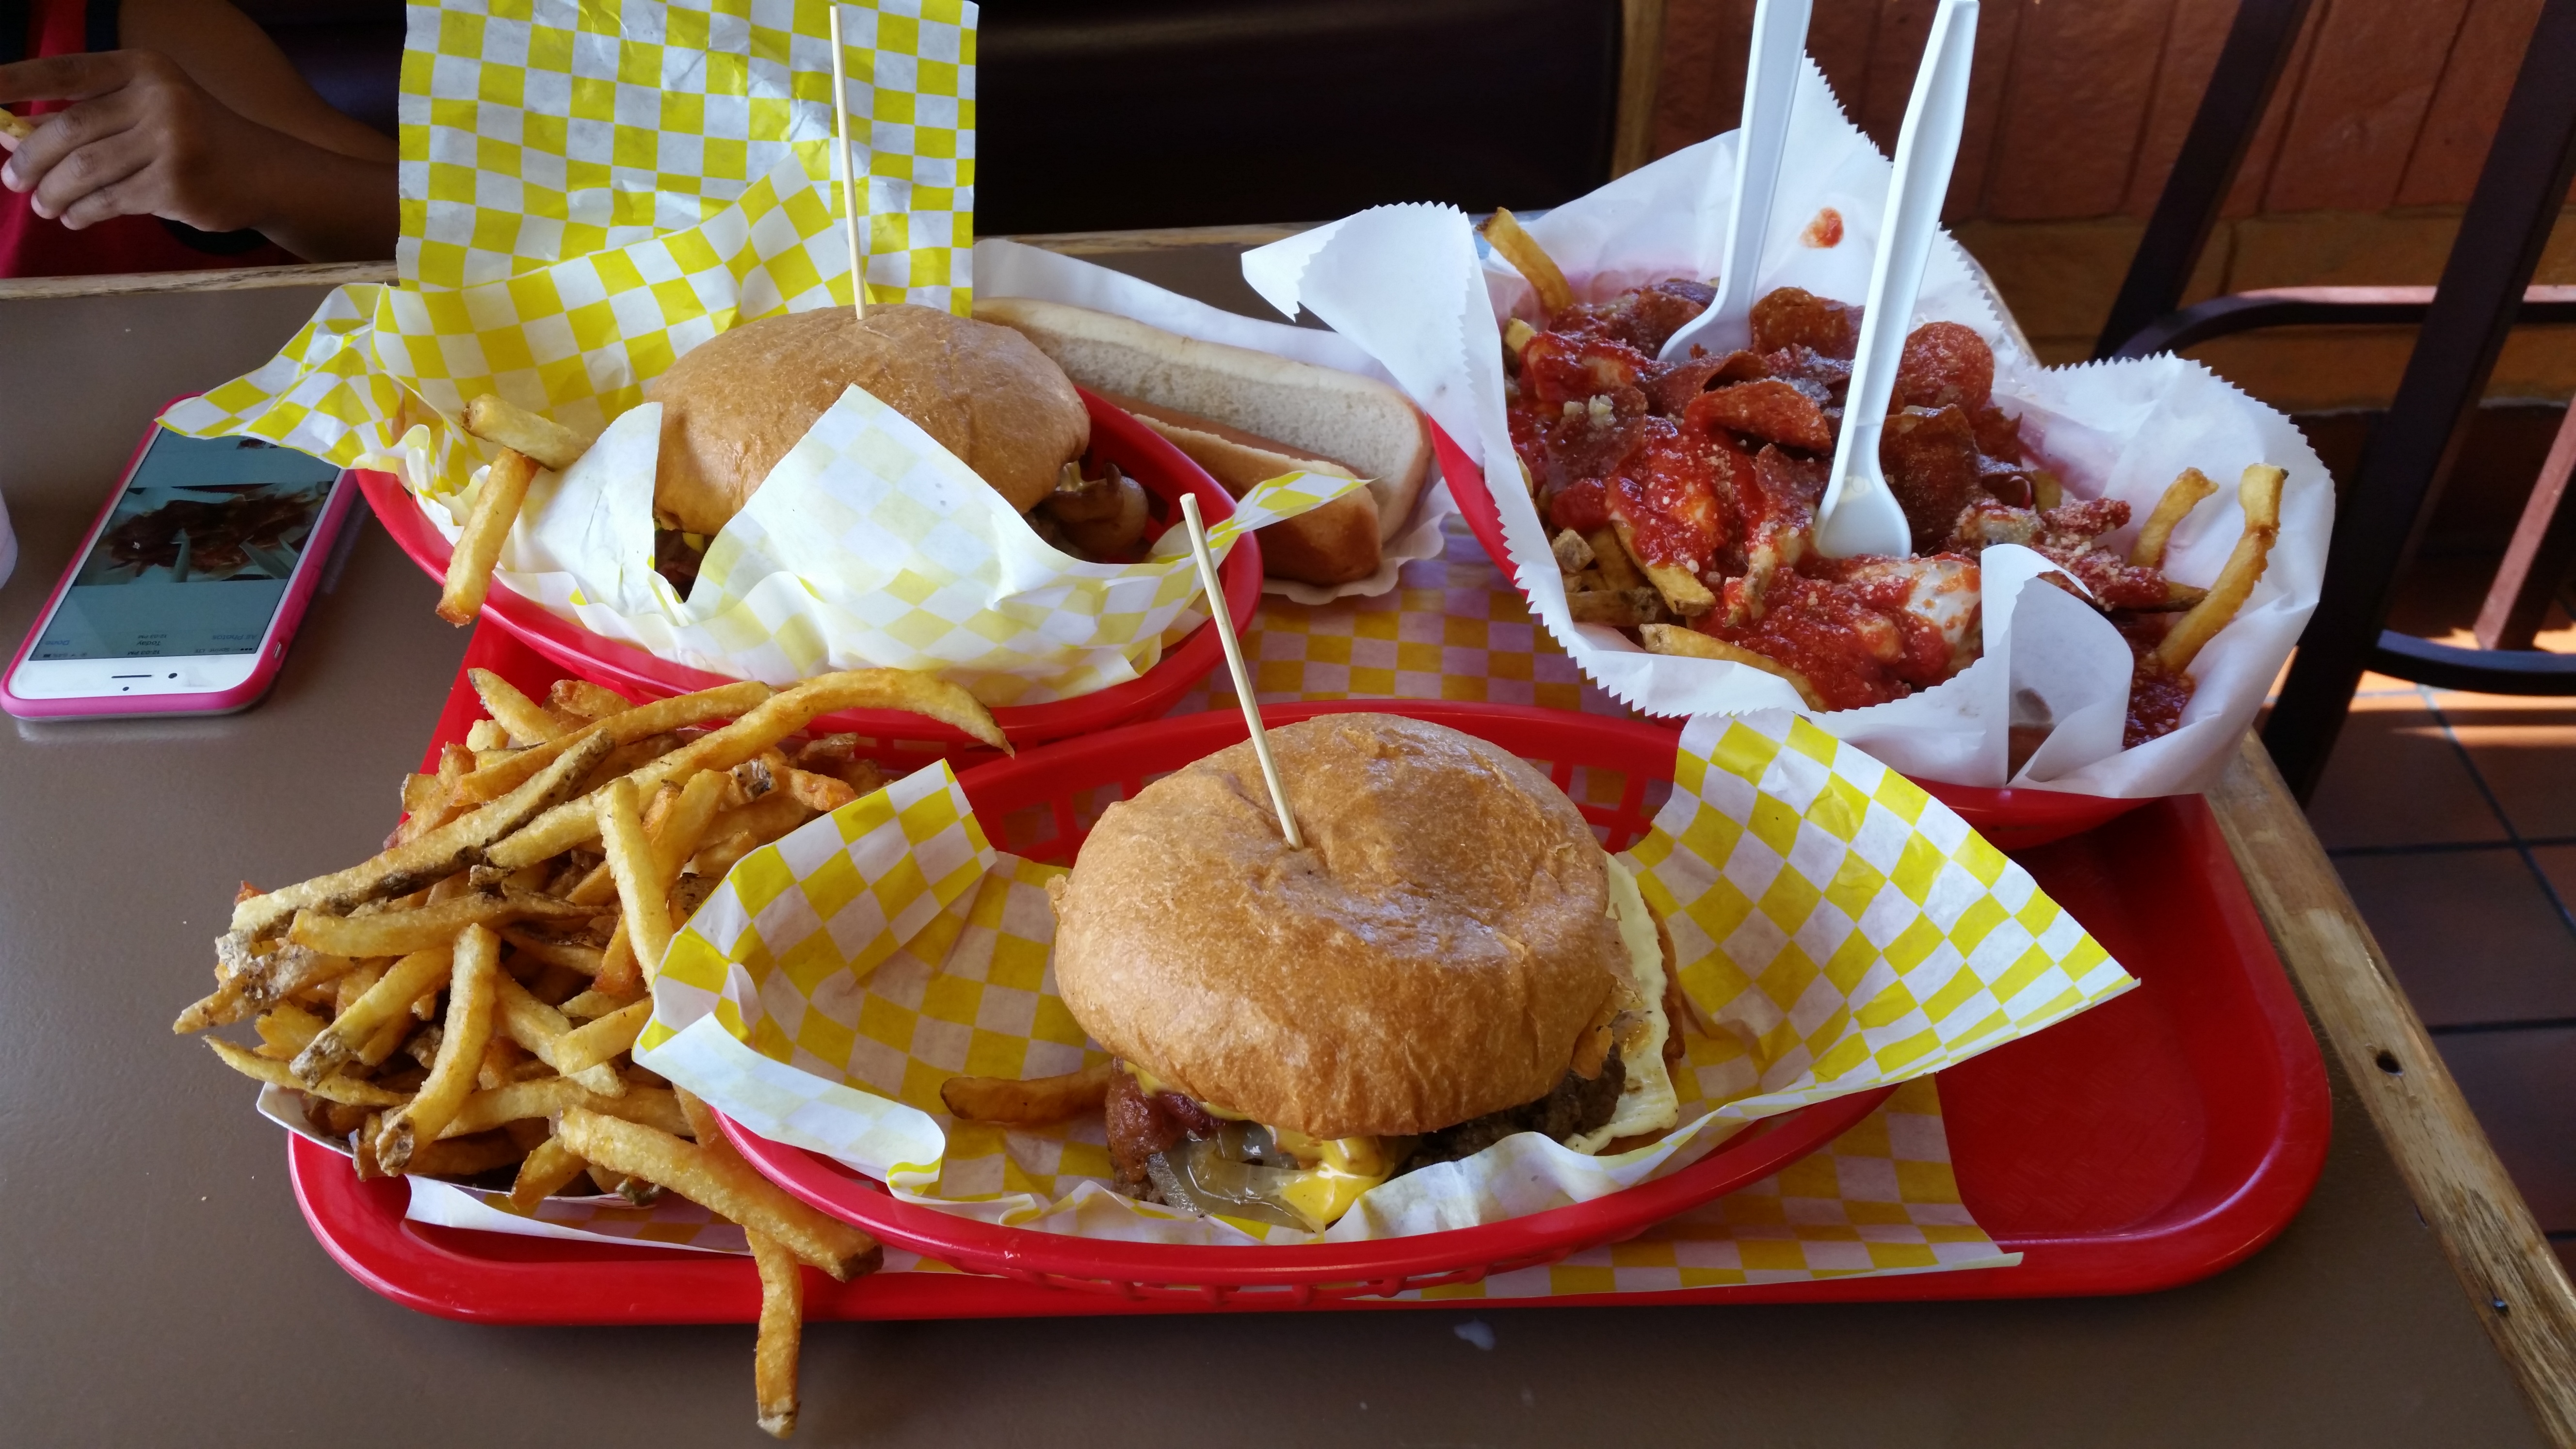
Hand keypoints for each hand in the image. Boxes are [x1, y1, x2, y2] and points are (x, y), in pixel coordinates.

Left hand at [0, 51, 280, 233]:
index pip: (63, 73)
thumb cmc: (195, 140)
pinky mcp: (177, 186)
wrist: (266, 173)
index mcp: (143, 68)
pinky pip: (110, 200)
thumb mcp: (143, 113)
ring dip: (53, 192)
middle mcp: (158, 98)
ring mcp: (172, 142)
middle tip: (13, 180)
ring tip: (44, 205)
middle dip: (31, 160)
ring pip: (85, 170)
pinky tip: (76, 216)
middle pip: (69, 130)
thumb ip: (84, 119)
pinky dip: (83, 211)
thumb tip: (10, 135)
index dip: (14, 82)